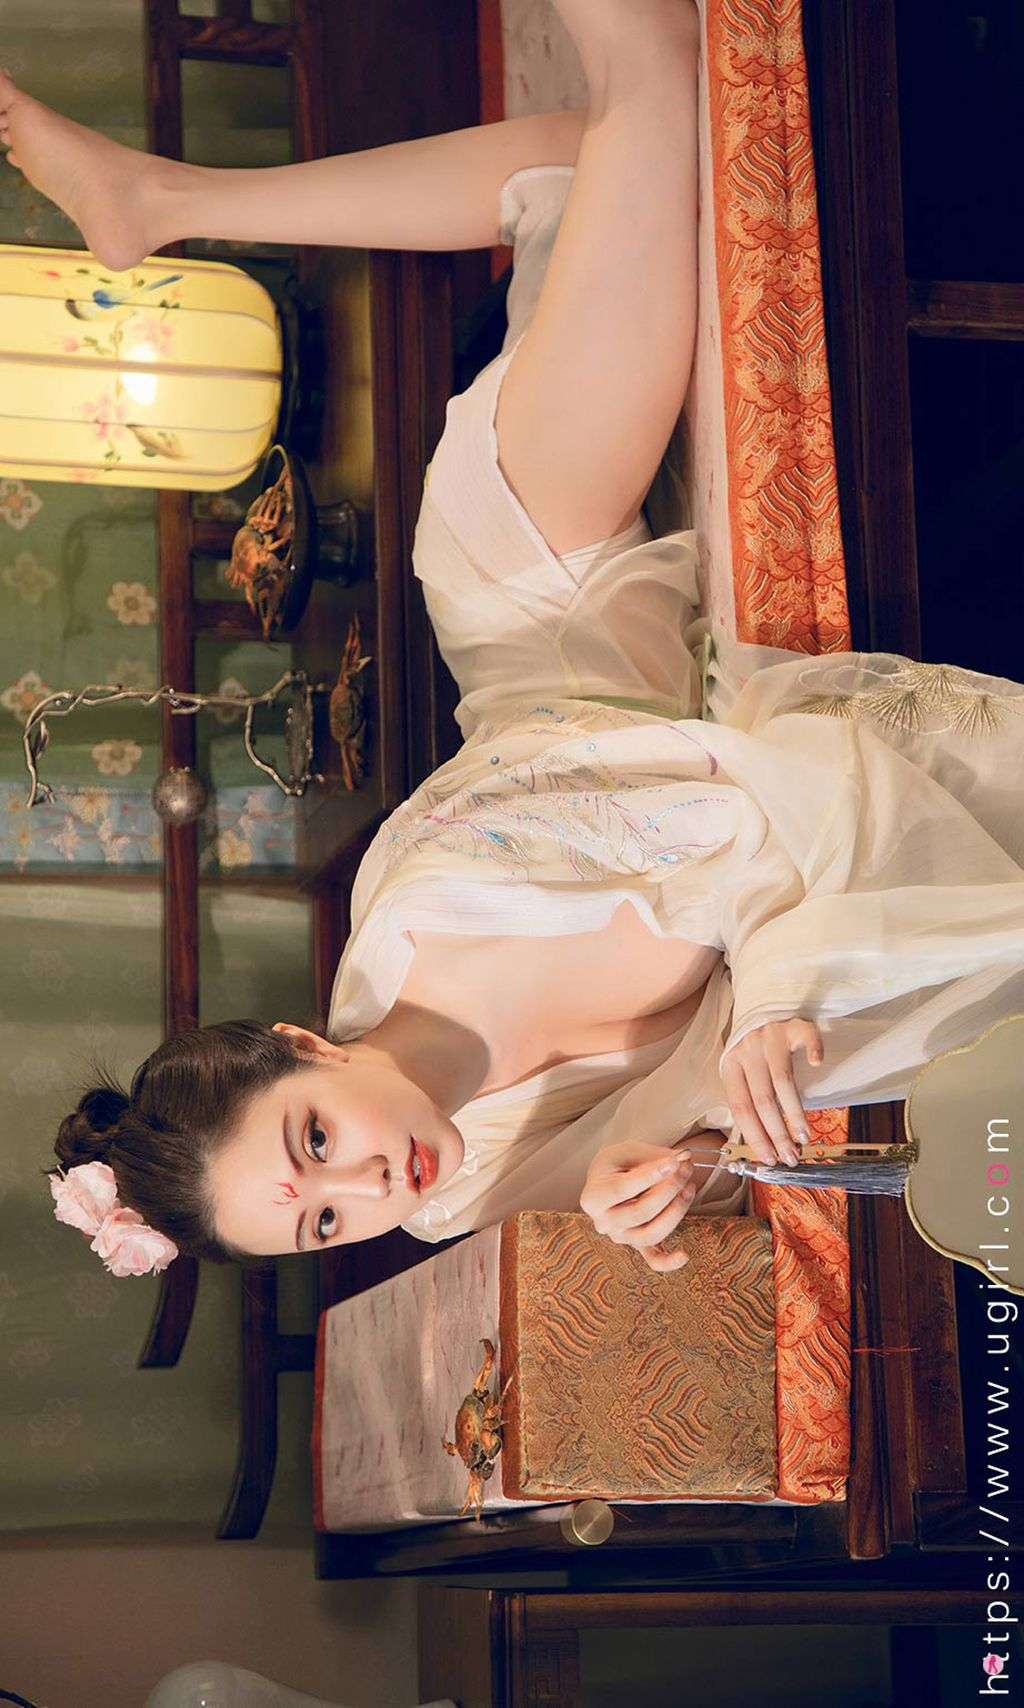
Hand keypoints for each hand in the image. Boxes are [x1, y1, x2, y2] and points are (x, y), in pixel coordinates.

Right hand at [580, 1140, 696, 1272]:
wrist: (611, 1179)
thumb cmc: (618, 1163)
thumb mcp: (628, 1151)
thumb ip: (654, 1156)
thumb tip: (683, 1159)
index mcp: (593, 1197)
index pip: (622, 1189)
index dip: (651, 1176)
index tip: (674, 1162)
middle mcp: (603, 1222)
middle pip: (640, 1212)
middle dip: (669, 1189)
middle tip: (686, 1168)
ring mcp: (621, 1237)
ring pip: (651, 1234)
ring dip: (676, 1211)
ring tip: (689, 1187)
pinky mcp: (637, 1245)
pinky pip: (653, 1260)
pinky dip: (669, 1262)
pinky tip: (684, 1255)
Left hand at [720, 1018, 823, 1165]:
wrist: (761, 1009)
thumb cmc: (754, 1052)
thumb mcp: (741, 1074)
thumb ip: (748, 1101)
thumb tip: (763, 1145)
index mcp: (730, 1066)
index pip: (741, 1108)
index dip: (755, 1136)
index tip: (769, 1158)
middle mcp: (748, 1051)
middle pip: (762, 1099)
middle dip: (777, 1133)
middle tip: (791, 1156)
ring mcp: (770, 1037)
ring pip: (782, 1080)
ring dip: (794, 1112)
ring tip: (804, 1136)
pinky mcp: (793, 1025)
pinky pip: (806, 1037)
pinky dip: (813, 1050)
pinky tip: (817, 1065)